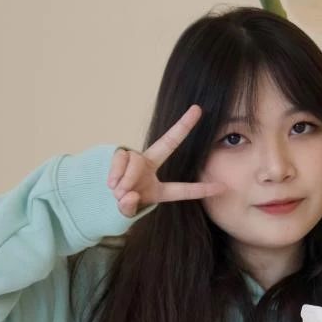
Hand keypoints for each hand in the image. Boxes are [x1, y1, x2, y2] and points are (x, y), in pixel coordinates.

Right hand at [107, 104, 226, 216]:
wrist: (98, 197)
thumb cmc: (119, 205)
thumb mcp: (126, 212)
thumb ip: (128, 207)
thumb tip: (127, 193)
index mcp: (159, 188)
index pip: (182, 190)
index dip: (201, 190)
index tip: (222, 187)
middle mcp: (150, 167)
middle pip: (169, 143)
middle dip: (183, 126)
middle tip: (197, 109)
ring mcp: (136, 159)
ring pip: (136, 164)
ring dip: (126, 180)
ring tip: (118, 191)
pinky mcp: (121, 154)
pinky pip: (121, 160)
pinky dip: (116, 174)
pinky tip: (111, 183)